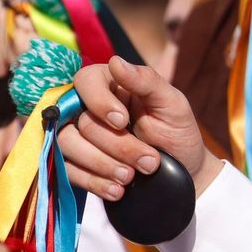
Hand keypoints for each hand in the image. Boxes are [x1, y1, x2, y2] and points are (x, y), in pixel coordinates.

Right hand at [60, 56, 221, 202]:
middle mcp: (89, 108)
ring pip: (68, 145)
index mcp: (111, 85)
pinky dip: (95, 183)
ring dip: (103, 164)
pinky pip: (68, 172)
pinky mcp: (77, 165)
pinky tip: (118, 190)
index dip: (99, 102)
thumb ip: (147, 80)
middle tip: (148, 161)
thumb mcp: (173, 105)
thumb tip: (115, 61)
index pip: (85, 81)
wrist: (183, 176)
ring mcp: (80, 137)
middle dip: (116, 145)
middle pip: (80, 121)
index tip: (123, 121)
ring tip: (131, 177)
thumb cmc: (178, 134)